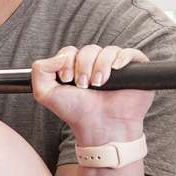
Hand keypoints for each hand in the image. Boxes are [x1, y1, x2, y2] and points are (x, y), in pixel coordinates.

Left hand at [30, 45, 151, 139]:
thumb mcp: (45, 93)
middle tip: (83, 85)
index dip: (67, 62)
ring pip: (108, 51)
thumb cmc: (75, 112)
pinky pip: (130, 53)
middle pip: (89, 49)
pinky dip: (122, 58)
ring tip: (98, 84)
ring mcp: (116, 68)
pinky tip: (116, 68)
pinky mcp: (135, 71)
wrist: (99, 127)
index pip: (71, 51)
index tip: (67, 80)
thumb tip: (60, 55)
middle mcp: (96, 65)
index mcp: (76, 68)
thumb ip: (40, 71)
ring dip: (100, 66)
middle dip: (83, 66)